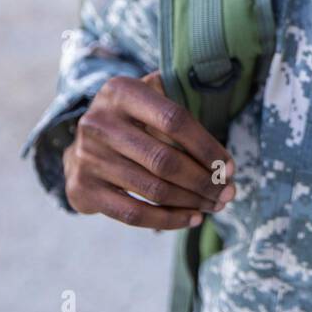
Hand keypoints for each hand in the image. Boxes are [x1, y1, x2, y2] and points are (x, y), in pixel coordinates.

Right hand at [63, 71, 235, 228]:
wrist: (82, 147)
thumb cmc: (132, 120)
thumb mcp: (149, 96)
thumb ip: (182, 105)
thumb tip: (224, 156)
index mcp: (121, 92)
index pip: (174, 120)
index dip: (207, 146)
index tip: (229, 167)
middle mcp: (99, 122)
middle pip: (164, 160)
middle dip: (203, 181)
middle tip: (227, 192)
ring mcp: (88, 157)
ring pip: (153, 189)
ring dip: (191, 202)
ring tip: (214, 205)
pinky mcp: (83, 189)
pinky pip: (133, 214)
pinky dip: (168, 220)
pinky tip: (192, 218)